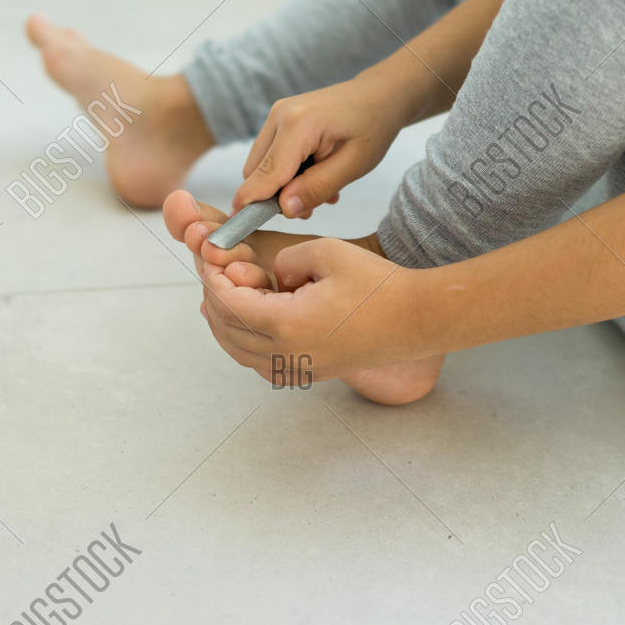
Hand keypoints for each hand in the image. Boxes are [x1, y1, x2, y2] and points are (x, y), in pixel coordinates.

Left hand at [198, 239, 426, 382]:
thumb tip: (268, 277)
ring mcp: (296, 369)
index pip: (226, 302)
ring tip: (223, 290)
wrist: (415, 320)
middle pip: (225, 329)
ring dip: (224, 321)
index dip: (212, 277)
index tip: (209, 256)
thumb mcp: (325, 252)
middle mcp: (285, 354)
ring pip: (237, 351)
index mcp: (285, 324)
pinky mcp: (307, 372)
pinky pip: (258, 362)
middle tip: (211, 269)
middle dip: (213, 296)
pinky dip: (242, 341)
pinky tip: (246, 318)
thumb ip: (284, 260)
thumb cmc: (377, 285)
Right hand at [232, 74, 409, 218]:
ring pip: (260, 166)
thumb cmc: (372, 127)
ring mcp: (276, 115)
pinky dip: (287, 173)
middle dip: (276, 197)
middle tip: (311, 207)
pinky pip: (271, 156)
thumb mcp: (353, 165)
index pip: (266, 173)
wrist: (379, 96)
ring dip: (283, 186)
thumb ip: (317, 187)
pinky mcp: (279, 120)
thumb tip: (284, 210)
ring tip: (321, 188)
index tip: (240, 228)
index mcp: (297, 124)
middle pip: (256, 172)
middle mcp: (278, 115)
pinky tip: (316, 174)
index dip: (252, 203)